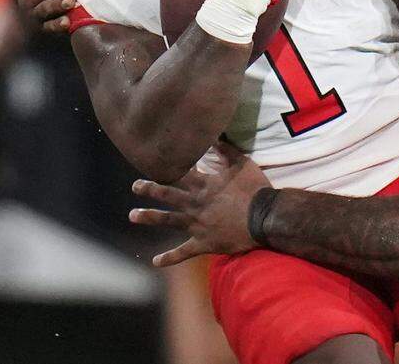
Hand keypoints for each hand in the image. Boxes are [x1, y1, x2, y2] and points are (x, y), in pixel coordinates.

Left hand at [129, 142, 269, 266]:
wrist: (266, 218)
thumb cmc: (256, 190)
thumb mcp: (243, 165)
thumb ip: (227, 151)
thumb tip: (213, 137)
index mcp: (204, 185)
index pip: (180, 173)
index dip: (169, 166)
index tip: (157, 160)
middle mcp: (196, 204)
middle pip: (167, 195)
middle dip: (149, 189)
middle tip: (135, 186)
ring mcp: (197, 224)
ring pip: (168, 220)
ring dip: (150, 217)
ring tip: (133, 215)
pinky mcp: (204, 242)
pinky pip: (184, 252)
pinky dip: (170, 258)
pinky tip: (155, 262)